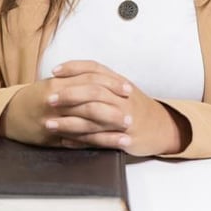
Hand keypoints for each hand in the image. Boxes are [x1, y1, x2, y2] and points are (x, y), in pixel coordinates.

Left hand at [42, 60, 185, 155]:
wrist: (162, 127)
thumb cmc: (135, 108)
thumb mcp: (122, 89)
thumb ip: (101, 82)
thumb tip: (71, 76)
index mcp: (119, 82)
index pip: (94, 69)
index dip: (73, 68)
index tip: (54, 71)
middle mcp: (122, 97)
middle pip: (93, 91)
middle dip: (69, 95)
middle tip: (49, 99)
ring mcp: (123, 117)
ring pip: (93, 117)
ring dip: (68, 121)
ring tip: (49, 124)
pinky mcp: (123, 137)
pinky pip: (98, 139)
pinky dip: (79, 141)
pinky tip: (64, 142)